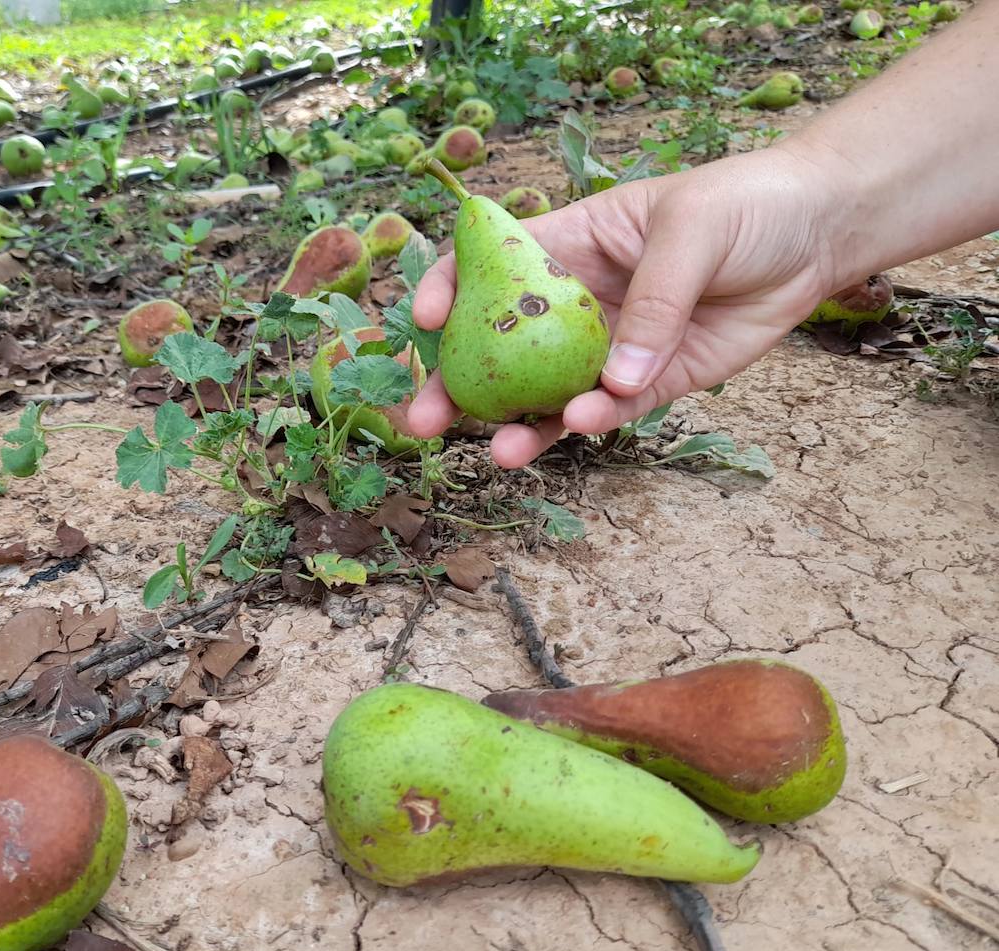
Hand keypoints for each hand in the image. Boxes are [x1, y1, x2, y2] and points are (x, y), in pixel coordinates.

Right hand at [406, 146, 844, 467]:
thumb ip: (654, 299)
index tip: (424, 321)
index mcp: (571, 243)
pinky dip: (594, 421)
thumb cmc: (746, 206)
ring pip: (550, 391)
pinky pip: (614, 408)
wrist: (819, 234)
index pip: (490, 265)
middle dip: (460, 383)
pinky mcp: (655, 380)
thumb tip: (617, 376)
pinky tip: (578, 424)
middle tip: (426, 419)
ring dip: (520, 423)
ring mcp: (614, 345)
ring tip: (499, 451)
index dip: (448, 290)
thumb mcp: (692, 230)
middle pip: (503, 345)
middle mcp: (579, 300)